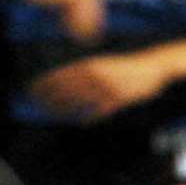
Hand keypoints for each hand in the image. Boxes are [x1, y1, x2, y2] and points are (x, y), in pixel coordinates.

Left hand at [26, 53, 170, 123]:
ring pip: (81, 101)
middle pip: (67, 89)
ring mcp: (108, 89)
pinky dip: (90, 116)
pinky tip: (81, 121)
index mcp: (92, 65)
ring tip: (52, 113)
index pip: (62, 75)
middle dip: (49, 97)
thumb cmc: (124, 65)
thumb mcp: (103, 63)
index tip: (32, 89)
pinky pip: (100, 110)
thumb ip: (85, 70)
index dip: (45, 83)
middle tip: (36, 103)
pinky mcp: (120, 100)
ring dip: (65, 108)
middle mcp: (97, 77)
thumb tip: (63, 78)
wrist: (153, 66)